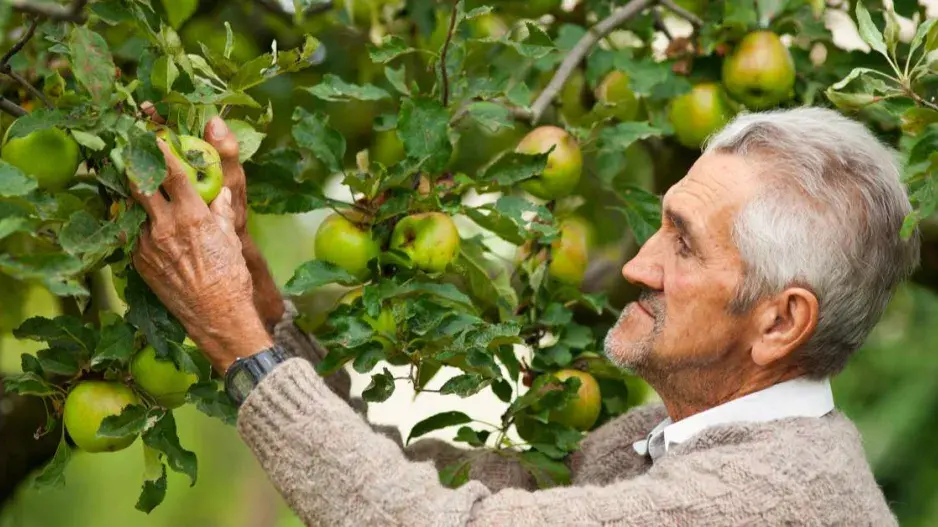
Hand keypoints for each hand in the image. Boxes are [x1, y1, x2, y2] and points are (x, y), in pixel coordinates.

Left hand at [130, 138, 272, 371]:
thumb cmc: (230, 277)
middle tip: (134, 154)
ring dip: (137, 198)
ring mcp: (148, 245)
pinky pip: (135, 236)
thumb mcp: (232, 239)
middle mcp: (164, 227)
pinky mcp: (140, 263)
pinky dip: (140, 226)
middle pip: (140, 186)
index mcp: (191, 216)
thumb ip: (222, 212)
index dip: (160, 151)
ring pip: (134, 211)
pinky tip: (149, 225)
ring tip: (140, 187)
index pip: (171, 173)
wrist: (217, 316)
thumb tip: (221, 194)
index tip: (152, 135)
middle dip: (136, 168)